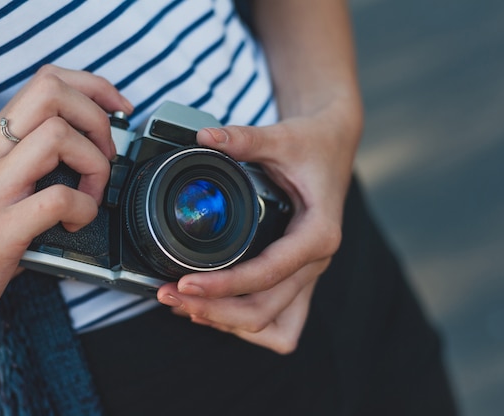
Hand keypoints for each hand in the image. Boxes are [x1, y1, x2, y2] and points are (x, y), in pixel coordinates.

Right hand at [0, 65, 132, 338]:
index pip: (46, 80)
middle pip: (52, 92)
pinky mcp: (2, 227)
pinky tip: (75, 223)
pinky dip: (84, 208)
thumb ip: (38, 156)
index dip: (94, 87)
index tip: (120, 109)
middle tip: (105, 156)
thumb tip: (96, 143)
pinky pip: (58, 199)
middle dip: (97, 119)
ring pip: (57, 136)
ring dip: (94, 165)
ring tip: (90, 194)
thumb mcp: (4, 180)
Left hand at [157, 97, 360, 353]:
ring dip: (227, 322)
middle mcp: (315, 261)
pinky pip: (275, 317)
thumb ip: (244, 139)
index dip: (225, 285)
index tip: (186, 282)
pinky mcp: (296, 275)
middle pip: (264, 311)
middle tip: (170, 296)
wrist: (334, 144)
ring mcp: (307, 273)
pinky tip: (212, 308)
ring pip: (270, 323)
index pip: (268, 274)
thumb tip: (204, 137)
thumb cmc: (315, 144)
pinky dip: (243, 321)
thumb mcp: (283, 137)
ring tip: (183, 306)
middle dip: (216, 311)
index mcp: (318, 234)